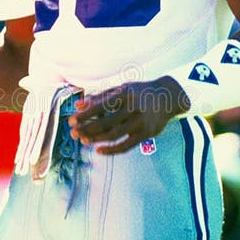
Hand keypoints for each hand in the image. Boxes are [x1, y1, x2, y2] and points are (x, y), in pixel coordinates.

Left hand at [68, 77, 184, 154]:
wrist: (168, 97)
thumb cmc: (139, 92)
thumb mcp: (121, 89)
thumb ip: (99, 96)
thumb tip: (78, 105)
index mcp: (125, 94)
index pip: (101, 106)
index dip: (85, 114)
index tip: (71, 120)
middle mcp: (133, 107)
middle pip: (105, 122)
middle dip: (87, 128)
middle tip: (73, 133)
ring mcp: (140, 122)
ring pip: (114, 135)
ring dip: (96, 139)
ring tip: (83, 140)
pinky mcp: (146, 134)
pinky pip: (126, 146)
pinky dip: (111, 150)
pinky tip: (98, 150)